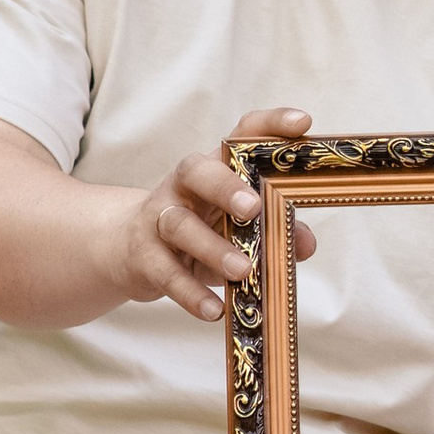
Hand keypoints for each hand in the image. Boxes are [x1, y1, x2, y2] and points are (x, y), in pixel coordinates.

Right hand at [100, 106, 318, 323]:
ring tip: (243, 270)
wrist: (128, 251)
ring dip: (213, 248)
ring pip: (180, 225)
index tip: (302, 124)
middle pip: (197, 171)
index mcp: (215, 169)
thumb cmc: (200, 231)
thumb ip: (276, 232)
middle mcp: (183, 186)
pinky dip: (190, 293)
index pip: (240, 136)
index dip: (270, 126)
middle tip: (254, 208)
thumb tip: (305, 243)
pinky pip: (165, 273)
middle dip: (225, 186)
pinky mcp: (142, 255)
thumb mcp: (240, 229)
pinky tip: (214, 310)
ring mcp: (158, 218)